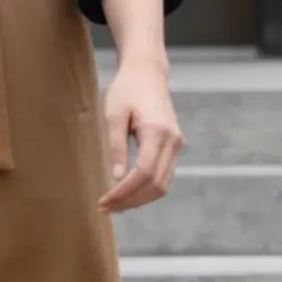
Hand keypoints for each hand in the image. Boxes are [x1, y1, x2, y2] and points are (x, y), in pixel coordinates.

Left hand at [98, 58, 183, 213]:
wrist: (147, 72)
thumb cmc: (127, 89)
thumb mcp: (114, 114)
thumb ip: (116, 146)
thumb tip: (117, 177)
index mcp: (158, 132)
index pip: (144, 173)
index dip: (124, 193)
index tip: (104, 201)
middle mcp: (173, 141)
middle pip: (156, 185)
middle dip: (131, 201)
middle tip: (105, 208)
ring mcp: (177, 145)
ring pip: (163, 185)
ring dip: (139, 199)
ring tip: (114, 204)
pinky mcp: (174, 146)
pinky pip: (164, 176)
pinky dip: (147, 189)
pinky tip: (128, 192)